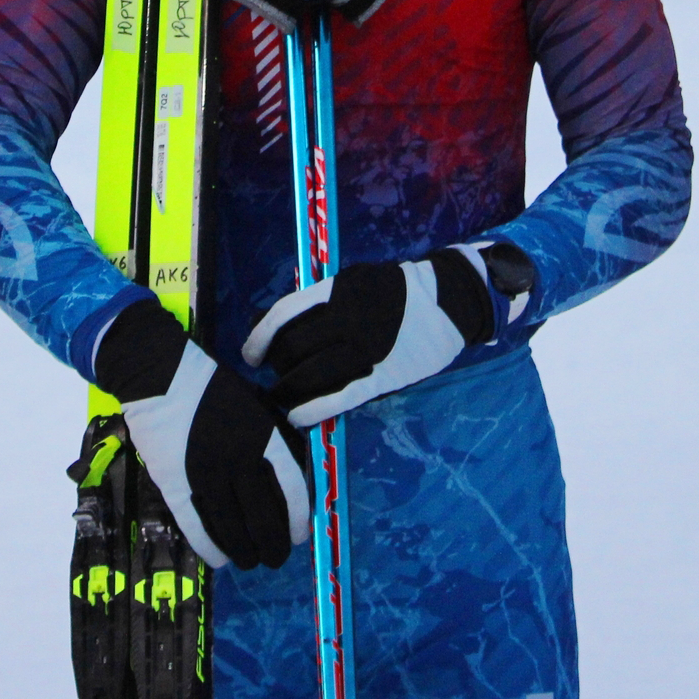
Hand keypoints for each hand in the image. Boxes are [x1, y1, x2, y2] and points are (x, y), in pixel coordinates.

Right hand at [96, 298, 307, 570]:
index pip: (292, 488)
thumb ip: (270, 436)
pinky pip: (196, 525)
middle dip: (273, 544)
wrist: (160, 377)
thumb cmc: (211, 387)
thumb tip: (284, 475)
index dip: (298, 518)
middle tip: (276, 557)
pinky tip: (219, 560)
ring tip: (250, 561)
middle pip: (264, 517)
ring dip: (245, 551)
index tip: (298, 535)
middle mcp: (239, 460)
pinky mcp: (175, 484)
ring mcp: (206, 475)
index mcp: (264, 437)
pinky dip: (210, 547)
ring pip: (232, 528)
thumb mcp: (254, 404)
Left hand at [241, 241, 531, 425]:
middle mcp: (346, 320)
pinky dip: (312, 410)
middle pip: (293, 350)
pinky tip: (298, 418)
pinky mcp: (381, 377)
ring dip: (289, 393)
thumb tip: (277, 321)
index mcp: (336, 291)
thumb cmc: (394, 290)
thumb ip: (319, 300)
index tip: (251, 355)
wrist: (446, 301)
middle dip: (277, 368)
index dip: (260, 338)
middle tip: (275, 379)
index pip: (283, 315)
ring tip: (283, 400)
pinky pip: (339, 397)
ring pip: (311, 377)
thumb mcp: (354, 280)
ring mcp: (364, 350)